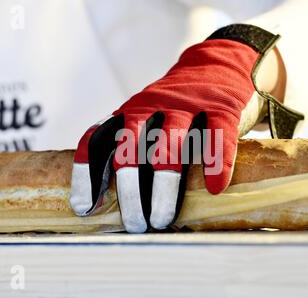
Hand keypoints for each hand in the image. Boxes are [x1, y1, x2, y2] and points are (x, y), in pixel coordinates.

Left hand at [70, 24, 302, 232]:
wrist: (219, 63)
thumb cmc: (179, 104)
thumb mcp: (149, 114)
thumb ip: (136, 142)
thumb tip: (118, 196)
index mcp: (132, 111)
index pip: (99, 139)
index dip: (88, 174)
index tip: (86, 207)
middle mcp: (153, 107)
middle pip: (131, 150)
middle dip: (129, 192)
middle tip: (135, 224)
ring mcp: (187, 106)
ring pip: (169, 147)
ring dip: (163, 186)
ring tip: (162, 218)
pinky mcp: (222, 107)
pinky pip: (217, 136)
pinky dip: (216, 164)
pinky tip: (214, 188)